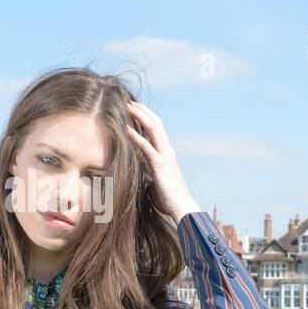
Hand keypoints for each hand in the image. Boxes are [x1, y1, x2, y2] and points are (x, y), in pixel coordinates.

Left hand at [125, 101, 199, 223]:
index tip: (135, 110)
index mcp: (166, 153)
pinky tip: (126, 129)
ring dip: (141, 117)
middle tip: (130, 102)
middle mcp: (167, 150)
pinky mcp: (160, 165)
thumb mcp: (155, 183)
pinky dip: (137, 137)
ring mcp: (164, 156)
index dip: (147, 118)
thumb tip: (140, 175)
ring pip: (154, 129)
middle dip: (143, 111)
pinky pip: (147, 147)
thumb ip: (148, 175)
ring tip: (128, 107)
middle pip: (156, 123)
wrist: (181, 207)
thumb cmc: (168, 198)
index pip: (157, 129)